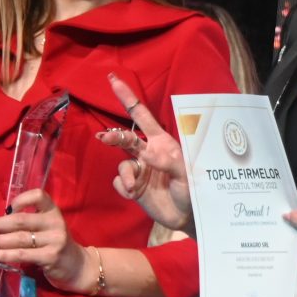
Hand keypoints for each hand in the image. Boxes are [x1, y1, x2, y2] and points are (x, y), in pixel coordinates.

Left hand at [0, 188, 94, 290]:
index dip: (20, 200)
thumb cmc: (55, 245)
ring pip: (19, 238)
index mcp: (53, 211)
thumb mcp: (47, 228)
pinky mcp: (51, 257)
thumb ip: (28, 222)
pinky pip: (22, 254)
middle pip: (21, 220)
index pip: (38, 196)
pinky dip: (4, 255)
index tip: (6, 209)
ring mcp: (54, 240)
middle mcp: (55, 223)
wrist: (78, 267)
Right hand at [98, 73, 191, 229]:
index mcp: (161, 142)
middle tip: (104, 137)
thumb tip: (148, 154)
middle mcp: (147, 152)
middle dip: (114, 136)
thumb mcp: (186, 174)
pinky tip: (136, 195)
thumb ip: (169, 162)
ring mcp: (138, 169)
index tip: (113, 79)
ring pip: (122, 164)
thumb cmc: (191, 190)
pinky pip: (119, 182)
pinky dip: (125, 188)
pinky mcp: (131, 185)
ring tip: (134, 187)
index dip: (128, 97)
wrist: (184, 216)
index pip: (142, 116)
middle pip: (125, 137)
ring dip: (126, 175)